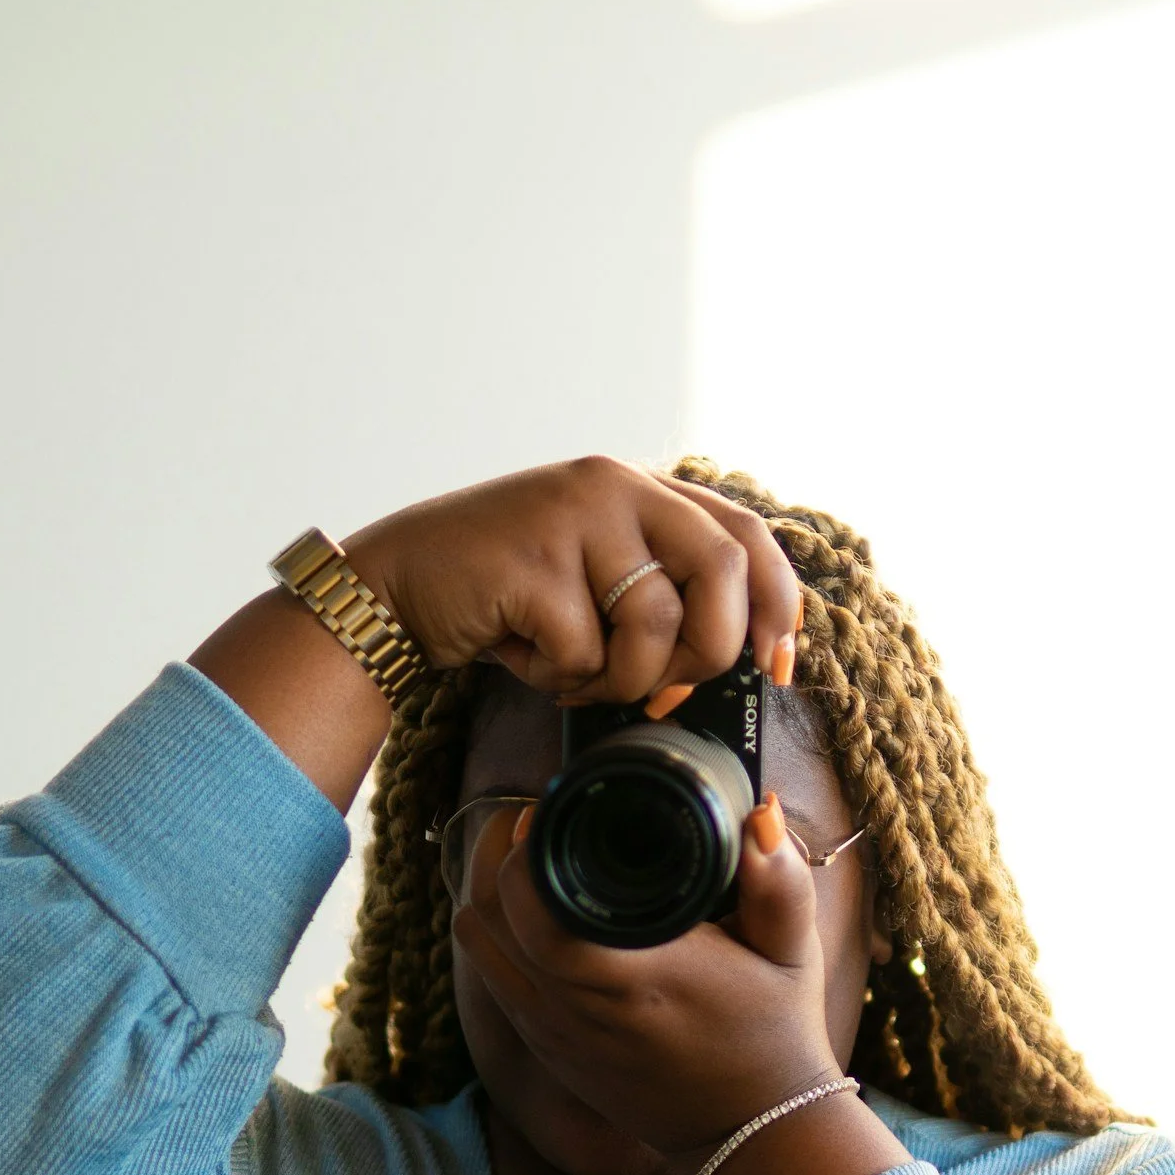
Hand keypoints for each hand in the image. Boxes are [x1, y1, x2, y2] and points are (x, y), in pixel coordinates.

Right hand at [344, 457, 804, 702]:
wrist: (398, 587)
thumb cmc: (507, 597)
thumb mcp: (596, 576)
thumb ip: (666, 591)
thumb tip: (745, 655)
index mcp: (642, 488)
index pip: (746, 536)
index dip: (776, 605)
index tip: (775, 664)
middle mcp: (615, 486)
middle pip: (722, 574)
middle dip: (704, 654)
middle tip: (659, 688)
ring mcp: (572, 517)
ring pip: (656, 623)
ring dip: (620, 677)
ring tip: (573, 670)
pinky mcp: (532, 561)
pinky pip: (585, 652)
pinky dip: (559, 679)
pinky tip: (524, 656)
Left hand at [450, 787, 840, 1163]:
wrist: (748, 1132)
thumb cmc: (773, 1035)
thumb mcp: (792, 954)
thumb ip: (779, 881)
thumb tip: (759, 814)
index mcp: (629, 975)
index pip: (531, 903)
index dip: (524, 851)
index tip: (549, 813)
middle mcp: (576, 1006)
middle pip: (487, 913)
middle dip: (502, 859)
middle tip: (539, 827)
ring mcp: (553, 1033)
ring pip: (477, 944)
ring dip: (491, 899)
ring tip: (532, 867)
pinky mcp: (547, 1050)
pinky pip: (493, 978)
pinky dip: (497, 939)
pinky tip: (532, 917)